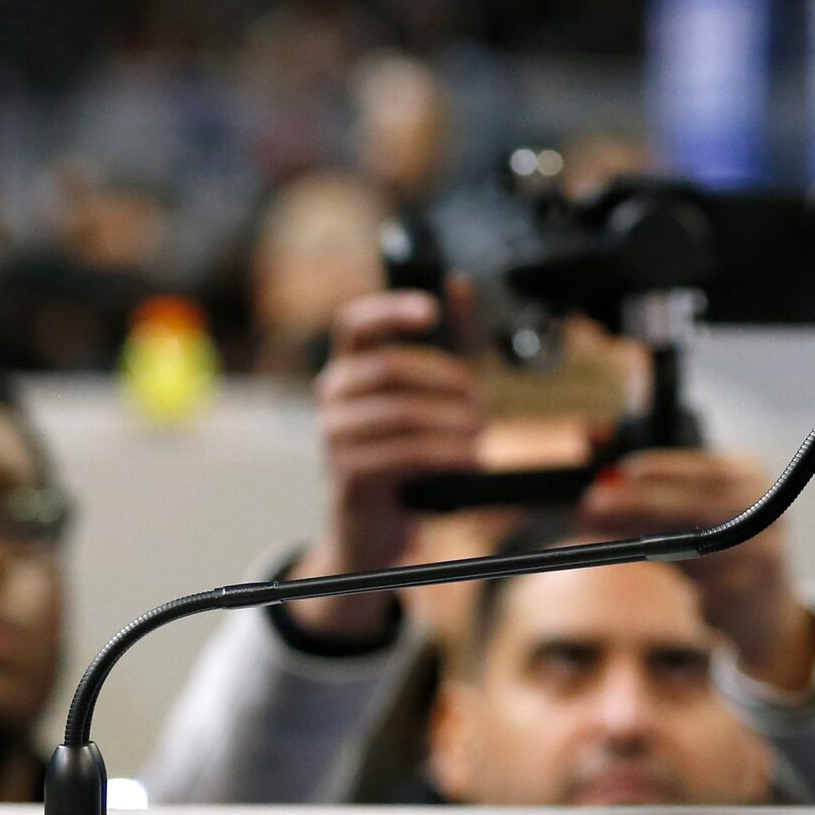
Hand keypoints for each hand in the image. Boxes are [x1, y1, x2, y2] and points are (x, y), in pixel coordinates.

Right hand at [283, 285, 482, 642]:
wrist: (379, 529)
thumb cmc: (407, 456)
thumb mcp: (434, 394)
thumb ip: (450, 343)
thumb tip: (459, 285)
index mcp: (350, 367)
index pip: (355, 322)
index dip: (391, 310)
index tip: (431, 310)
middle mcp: (332, 395)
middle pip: (391, 368)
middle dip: (447, 382)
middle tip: (482, 402)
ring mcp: (334, 437)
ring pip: (402, 413)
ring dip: (454, 423)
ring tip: (480, 437)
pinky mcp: (348, 475)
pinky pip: (404, 454)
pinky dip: (446, 454)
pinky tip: (468, 460)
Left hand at [576, 450, 814, 691]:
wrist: (763, 607)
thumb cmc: (713, 542)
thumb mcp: (692, 505)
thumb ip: (652, 488)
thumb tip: (599, 470)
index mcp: (750, 475)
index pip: (705, 467)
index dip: (665, 469)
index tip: (624, 471)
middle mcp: (765, 510)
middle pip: (697, 506)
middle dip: (640, 504)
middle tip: (593, 506)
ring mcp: (764, 553)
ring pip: (695, 547)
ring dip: (646, 543)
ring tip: (608, 542)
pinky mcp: (752, 593)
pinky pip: (701, 586)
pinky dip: (677, 582)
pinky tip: (666, 580)